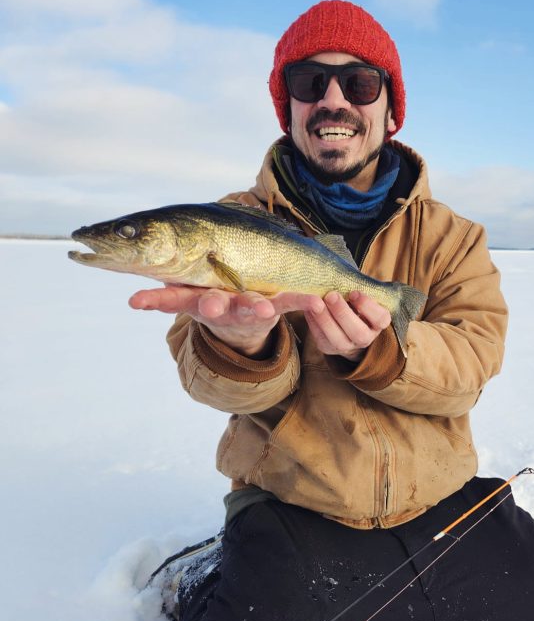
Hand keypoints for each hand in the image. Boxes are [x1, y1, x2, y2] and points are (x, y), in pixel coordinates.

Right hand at [129, 285, 324, 356]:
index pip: (171, 299)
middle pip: (212, 306)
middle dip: (212, 306)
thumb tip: (130, 289)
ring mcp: (246, 310)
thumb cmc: (212, 299)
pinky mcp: (273, 307)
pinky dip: (302, 302)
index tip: (136, 301)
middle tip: (210, 306)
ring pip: (249, 310)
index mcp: (195, 299)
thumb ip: (163, 291)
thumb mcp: (186, 293)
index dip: (154, 300)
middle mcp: (219, 307)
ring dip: (257, 310)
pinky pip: (289, 304)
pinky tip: (315, 301)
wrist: (242, 330)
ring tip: (264, 311)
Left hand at [304, 291, 390, 361]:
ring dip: (325, 321)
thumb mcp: (361, 296)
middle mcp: (365, 338)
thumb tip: (342, 278)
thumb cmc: (354, 302)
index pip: (380, 318)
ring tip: (315, 304)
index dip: (367, 306)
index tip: (354, 292)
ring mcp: (347, 346)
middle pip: (358, 332)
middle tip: (331, 295)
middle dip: (343, 313)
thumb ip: (356, 290)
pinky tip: (308, 309)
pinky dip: (313, 323)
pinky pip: (321, 338)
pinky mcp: (329, 348)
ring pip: (338, 340)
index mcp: (378, 323)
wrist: (343, 323)